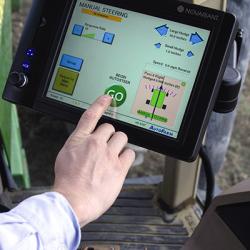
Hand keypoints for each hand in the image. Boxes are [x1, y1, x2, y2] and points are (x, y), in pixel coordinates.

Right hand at [53, 95, 134, 226]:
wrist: (73, 201)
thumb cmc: (67, 182)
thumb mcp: (66, 156)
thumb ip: (79, 145)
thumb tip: (88, 140)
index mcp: (79, 140)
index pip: (91, 116)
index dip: (100, 104)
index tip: (107, 98)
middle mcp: (95, 144)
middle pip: (110, 128)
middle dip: (109, 135)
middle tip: (106, 147)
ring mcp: (108, 155)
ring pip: (122, 138)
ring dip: (119, 144)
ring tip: (113, 155)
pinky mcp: (119, 167)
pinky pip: (130, 153)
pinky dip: (127, 156)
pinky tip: (120, 163)